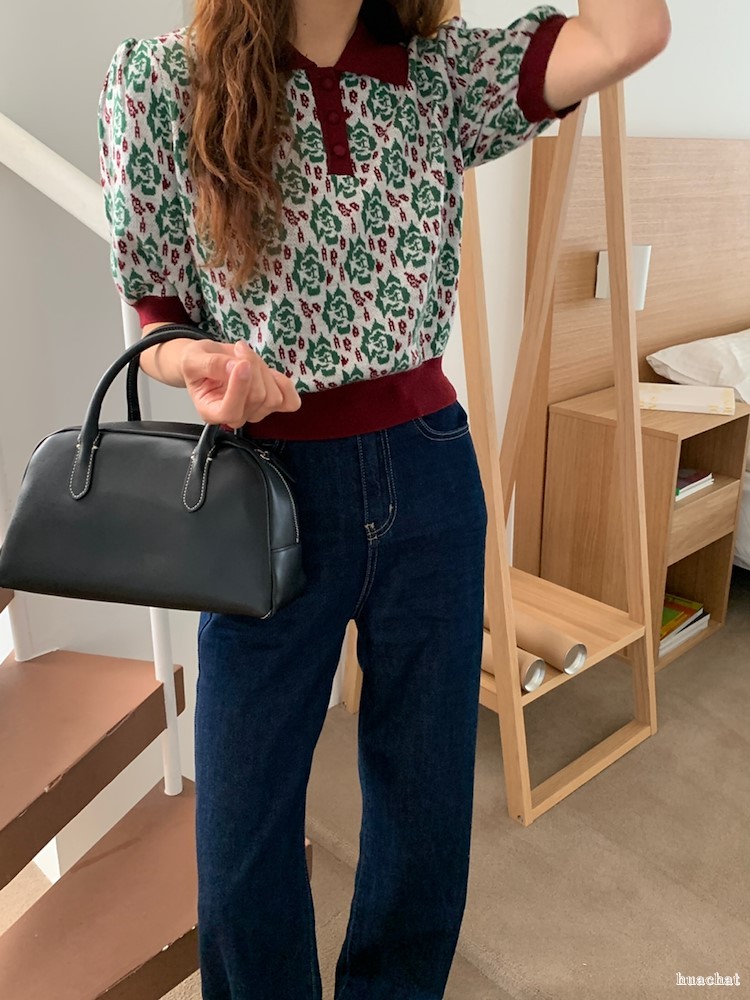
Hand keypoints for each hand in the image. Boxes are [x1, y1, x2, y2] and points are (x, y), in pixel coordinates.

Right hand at [179, 339, 301, 427]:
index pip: (231, 410)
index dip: (239, 387)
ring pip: (274, 396)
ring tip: (247, 357)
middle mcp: (235, 418)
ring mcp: (256, 413)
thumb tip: (235, 367)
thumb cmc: (198, 363)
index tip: (238, 362)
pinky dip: (284, 383)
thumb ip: (211, 364)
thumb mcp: (194, 358)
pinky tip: (268, 371)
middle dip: (251, 366)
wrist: (209, 361)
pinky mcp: (273, 405)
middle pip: (257, 397)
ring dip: (264, 369)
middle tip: (238, 349)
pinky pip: (290, 401)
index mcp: (211, 411)